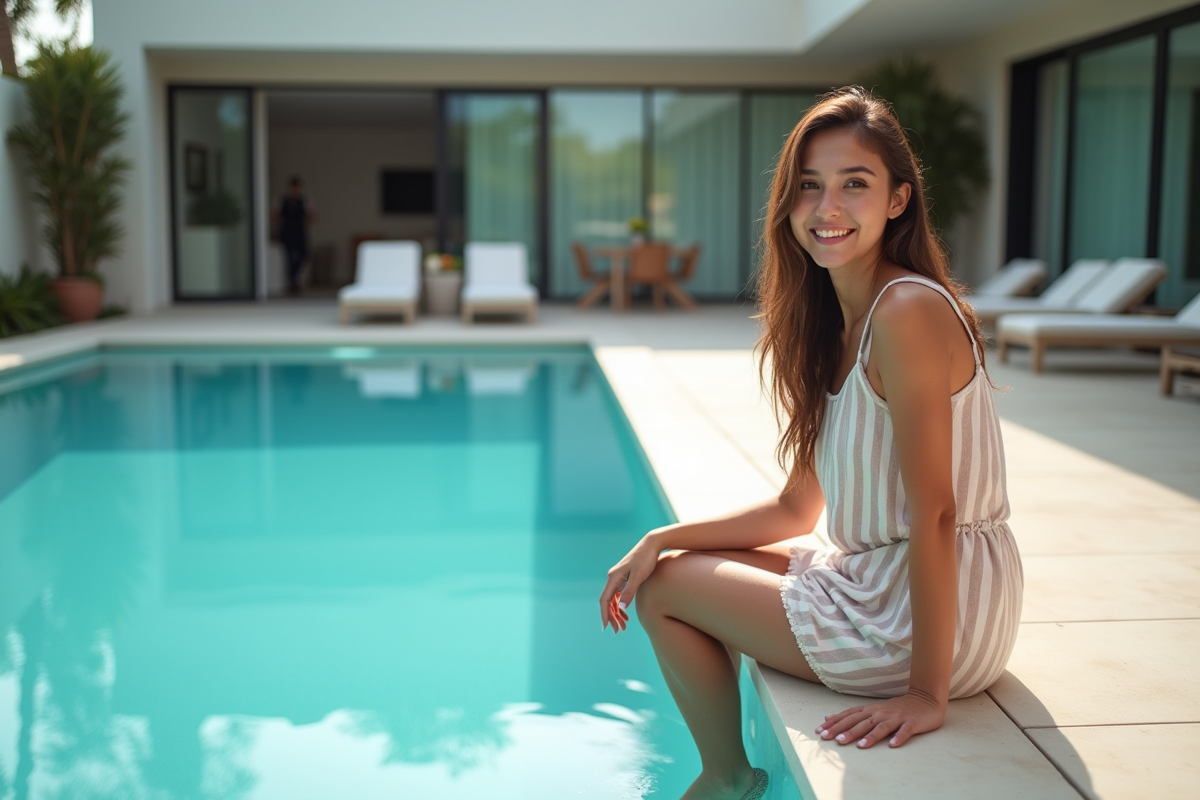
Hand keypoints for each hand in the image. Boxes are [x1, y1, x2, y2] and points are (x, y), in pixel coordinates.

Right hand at [599, 533, 663, 632]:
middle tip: (618, 631)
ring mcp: (619, 578)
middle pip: (608, 602)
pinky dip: (621, 606)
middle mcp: (613, 578)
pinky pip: (619, 596)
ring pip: (613, 600)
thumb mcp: (639, 576)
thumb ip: (629, 592)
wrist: (652, 545)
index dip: (604, 614)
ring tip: (623, 627)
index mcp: (614, 577)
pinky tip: (626, 615)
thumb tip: (621, 608)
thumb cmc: (646, 559)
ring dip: (616, 614)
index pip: (605, 600)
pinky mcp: (625, 578)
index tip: (606, 627)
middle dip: (611, 617)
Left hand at [814, 690, 945, 747]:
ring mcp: (896, 717)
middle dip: (845, 730)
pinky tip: (892, 745)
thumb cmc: (897, 708)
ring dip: (869, 736)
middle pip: (860, 721)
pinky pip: (904, 731)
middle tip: (831, 739)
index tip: (820, 731)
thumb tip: (829, 717)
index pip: (849, 715)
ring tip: (859, 745)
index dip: (834, 723)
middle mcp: (881, 712)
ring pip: (880, 727)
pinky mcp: (912, 723)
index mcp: (871, 710)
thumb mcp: (873, 709)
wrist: (925, 699)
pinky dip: (898, 737)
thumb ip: (853, 714)